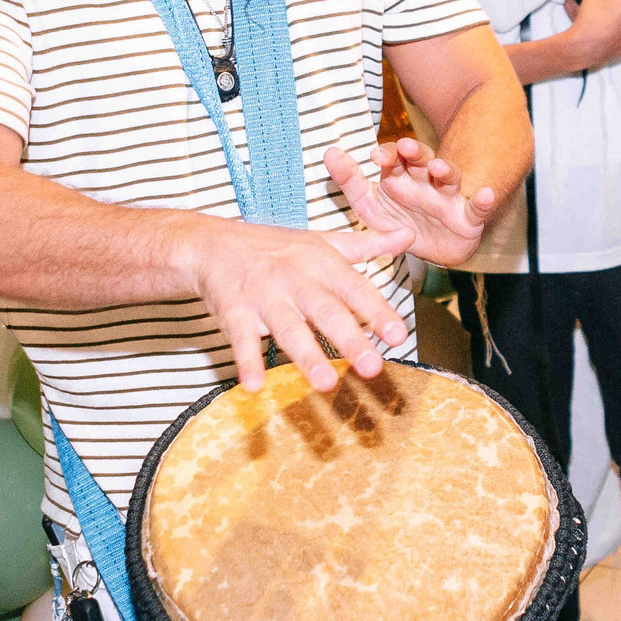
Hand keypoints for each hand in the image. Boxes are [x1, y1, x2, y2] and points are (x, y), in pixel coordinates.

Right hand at [183, 218, 413, 392]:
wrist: (212, 244)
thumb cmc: (275, 248)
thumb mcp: (322, 241)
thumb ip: (366, 245)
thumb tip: (408, 234)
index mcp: (321, 263)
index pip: (356, 289)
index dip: (378, 313)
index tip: (400, 336)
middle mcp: (295, 279)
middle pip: (327, 312)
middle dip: (351, 339)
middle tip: (373, 367)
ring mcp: (263, 296)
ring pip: (289, 328)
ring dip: (307, 356)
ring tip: (326, 384)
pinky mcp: (233, 312)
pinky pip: (241, 339)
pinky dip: (247, 362)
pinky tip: (254, 386)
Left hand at [326, 138, 499, 267]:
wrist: (432, 252)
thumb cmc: (399, 223)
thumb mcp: (370, 207)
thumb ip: (350, 182)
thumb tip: (329, 152)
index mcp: (400, 178)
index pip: (393, 159)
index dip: (387, 154)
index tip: (375, 156)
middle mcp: (425, 182)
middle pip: (421, 160)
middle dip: (415, 153)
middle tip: (406, 148)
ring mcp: (448, 198)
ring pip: (449, 178)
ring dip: (445, 170)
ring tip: (438, 168)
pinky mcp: (469, 218)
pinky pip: (478, 207)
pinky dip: (483, 200)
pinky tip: (485, 194)